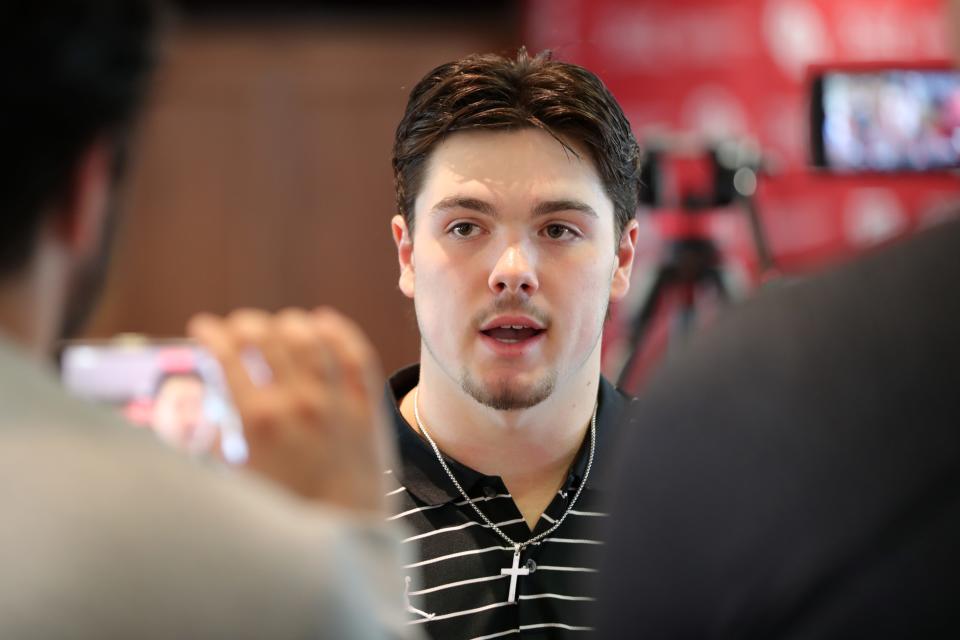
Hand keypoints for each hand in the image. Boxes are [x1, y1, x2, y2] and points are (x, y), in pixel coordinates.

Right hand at [187, 307, 392, 513]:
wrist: (341, 531)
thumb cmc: (281, 509)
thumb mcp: (231, 476)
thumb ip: (206, 438)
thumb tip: (189, 406)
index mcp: (256, 421)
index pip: (226, 355)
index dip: (209, 333)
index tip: (202, 327)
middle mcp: (296, 404)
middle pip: (266, 337)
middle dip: (244, 323)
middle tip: (237, 326)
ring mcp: (336, 402)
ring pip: (311, 338)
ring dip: (289, 323)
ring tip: (278, 324)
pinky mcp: (367, 406)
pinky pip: (356, 354)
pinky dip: (338, 331)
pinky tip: (322, 321)